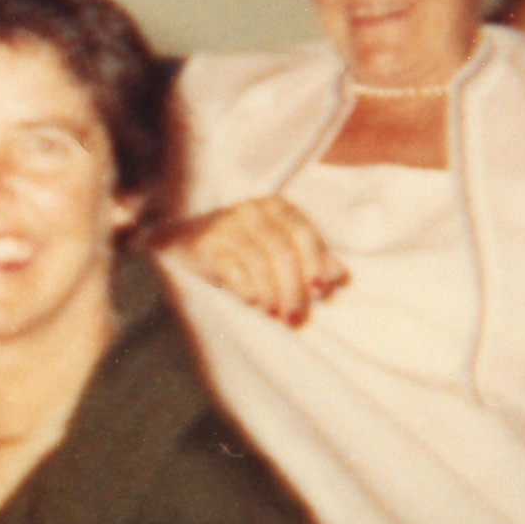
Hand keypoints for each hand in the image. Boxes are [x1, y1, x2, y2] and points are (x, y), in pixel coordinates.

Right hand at [157, 197, 347, 323]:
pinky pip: (230, 268)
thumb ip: (310, 259)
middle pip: (281, 250)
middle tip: (295, 317)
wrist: (184, 240)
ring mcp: (225, 224)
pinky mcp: (204, 243)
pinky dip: (244, 288)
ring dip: (270, 293)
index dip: (315, 262)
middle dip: (291, 288)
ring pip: (257, 261)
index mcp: (275, 206)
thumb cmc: (241, 247)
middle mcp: (251, 210)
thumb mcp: (278, 249)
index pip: (302, 233)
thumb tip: (340, 277)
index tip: (320, 291)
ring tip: (274, 314)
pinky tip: (251, 301)